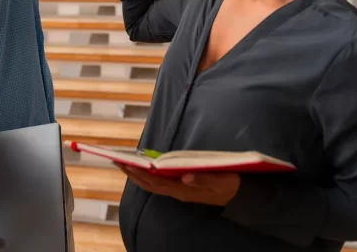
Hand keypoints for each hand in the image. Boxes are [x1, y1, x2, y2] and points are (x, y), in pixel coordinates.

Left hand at [116, 163, 239, 205]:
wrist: (240, 195)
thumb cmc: (229, 184)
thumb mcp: (219, 181)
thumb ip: (203, 179)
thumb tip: (185, 177)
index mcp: (183, 190)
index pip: (155, 182)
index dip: (140, 174)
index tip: (126, 163)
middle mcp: (178, 192)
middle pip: (149, 184)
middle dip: (132, 173)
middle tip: (116, 160)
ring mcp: (179, 190)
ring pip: (152, 184)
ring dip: (137, 175)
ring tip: (124, 163)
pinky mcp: (181, 187)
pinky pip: (159, 183)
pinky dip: (148, 175)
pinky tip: (143, 168)